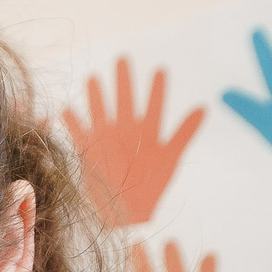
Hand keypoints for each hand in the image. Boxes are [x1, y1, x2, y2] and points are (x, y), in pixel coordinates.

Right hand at [63, 57, 203, 229]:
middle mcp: (127, 131)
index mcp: (148, 133)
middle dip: (124, 81)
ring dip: (97, 96)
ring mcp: (107, 139)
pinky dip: (72, 122)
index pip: (154, 105)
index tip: (160, 70)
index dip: (157, 89)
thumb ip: (184, 133)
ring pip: (100, 111)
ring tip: (94, 78)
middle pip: (125, 100)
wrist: (127, 212)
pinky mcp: (90, 151)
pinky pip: (79, 132)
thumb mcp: (171, 158)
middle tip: (122, 58)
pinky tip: (66, 110)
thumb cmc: (151, 187)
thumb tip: (204, 107)